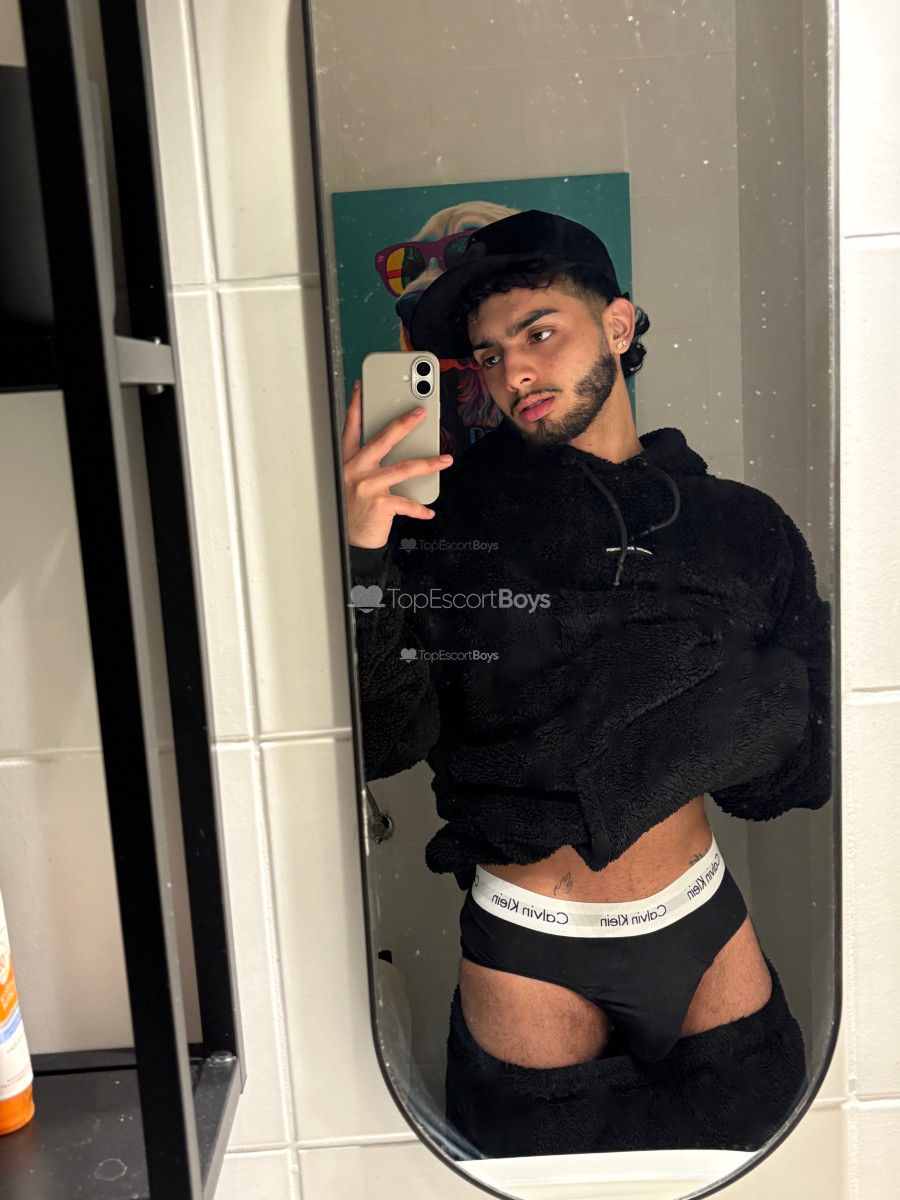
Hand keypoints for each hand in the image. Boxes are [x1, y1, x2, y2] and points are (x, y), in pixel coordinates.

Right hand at [341, 378, 452, 548]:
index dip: (357, 405)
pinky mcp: (379, 504)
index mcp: (346, 461)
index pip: (351, 427)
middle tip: (421, 412)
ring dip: (429, 462)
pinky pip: (407, 502)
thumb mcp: (349, 483)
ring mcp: (367, 486)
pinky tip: (428, 511)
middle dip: (404, 423)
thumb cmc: (350, 510)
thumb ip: (365, 465)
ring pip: (404, 467)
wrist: (345, 541)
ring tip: (446, 459)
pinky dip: (420, 509)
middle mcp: (355, 470)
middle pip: (383, 439)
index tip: (363, 386)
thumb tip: (393, 451)